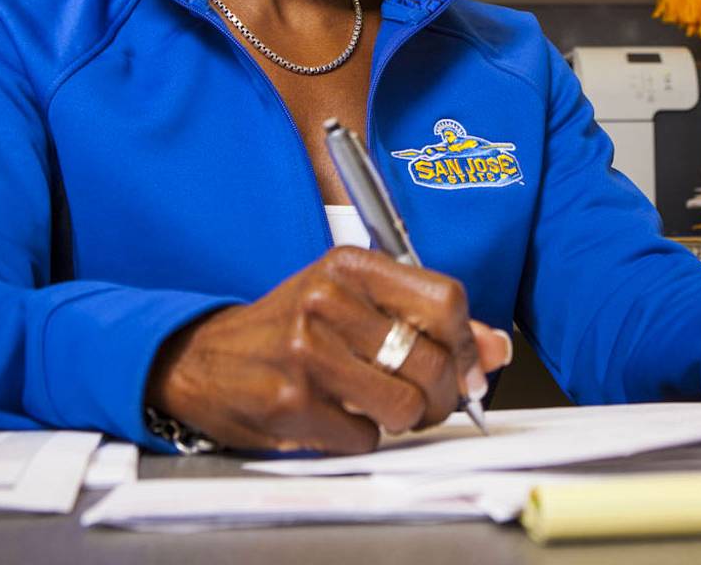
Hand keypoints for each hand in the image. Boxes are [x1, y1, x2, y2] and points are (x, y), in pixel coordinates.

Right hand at [145, 247, 512, 452]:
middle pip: (430, 359)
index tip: (469, 365)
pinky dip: (363, 437)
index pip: (444, 298)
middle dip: (443, 394)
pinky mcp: (289, 403)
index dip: (468, 343)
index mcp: (350, 264)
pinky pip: (365, 437)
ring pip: (404, 404)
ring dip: (405, 418)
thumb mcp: (356, 301)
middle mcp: (327, 299)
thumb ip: (428, 319)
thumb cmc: (291, 325)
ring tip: (383, 406)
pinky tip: (339, 415)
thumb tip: (494, 346)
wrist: (205, 358)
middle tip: (431, 400)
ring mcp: (305, 352)